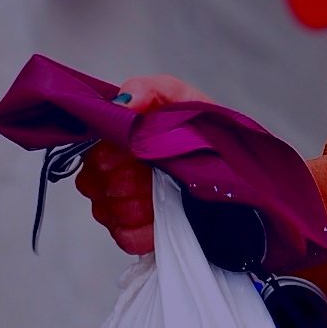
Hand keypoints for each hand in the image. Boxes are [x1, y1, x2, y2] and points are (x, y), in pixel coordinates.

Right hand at [74, 73, 213, 254]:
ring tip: (169, 194)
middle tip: (161, 173)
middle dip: (132, 179)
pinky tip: (164, 218)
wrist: (235, 168)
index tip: (142, 154)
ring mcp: (116, 205)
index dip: (116, 156)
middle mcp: (107, 172)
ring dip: (142, 204)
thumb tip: (123, 101)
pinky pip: (123, 237)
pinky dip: (145, 231)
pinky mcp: (131, 234)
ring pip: (107, 212)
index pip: (91, 155)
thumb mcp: (182, 100)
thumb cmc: (204, 131)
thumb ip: (151, 90)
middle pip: (94, 184)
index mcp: (114, 140)